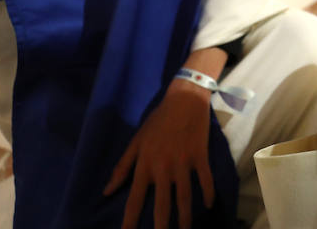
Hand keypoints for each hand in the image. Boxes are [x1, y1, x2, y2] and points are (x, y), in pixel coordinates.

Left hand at [104, 80, 214, 228]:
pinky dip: (208, 193)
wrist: (184, 100)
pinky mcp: (200, 157)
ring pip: (185, 197)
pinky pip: (205, 180)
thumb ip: (122, 167)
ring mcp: (183, 163)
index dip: (130, 220)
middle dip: (161, 225)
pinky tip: (208, 205)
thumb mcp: (136, 141)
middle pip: (163, 204)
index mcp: (145, 165)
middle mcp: (163, 168)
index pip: (135, 199)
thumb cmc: (157, 121)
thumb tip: (107, 191)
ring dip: (185, 217)